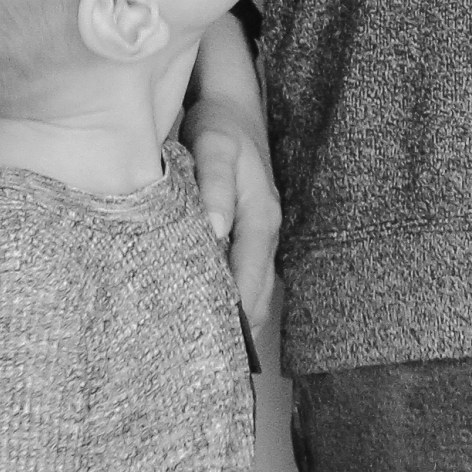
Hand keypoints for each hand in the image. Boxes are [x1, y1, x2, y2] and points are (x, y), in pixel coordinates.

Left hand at [185, 15, 279, 347]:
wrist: (230, 105)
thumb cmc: (218, 126)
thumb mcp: (215, 148)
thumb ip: (215, 187)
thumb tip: (215, 233)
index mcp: (261, 219)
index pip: (249, 280)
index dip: (235, 316)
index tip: (217, 349)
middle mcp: (266, 232)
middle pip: (256, 294)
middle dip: (236, 328)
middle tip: (206, 366)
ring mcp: (259, 234)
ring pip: (252, 288)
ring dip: (235, 318)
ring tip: (207, 356)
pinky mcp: (247, 232)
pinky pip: (243, 275)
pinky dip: (231, 299)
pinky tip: (209, 316)